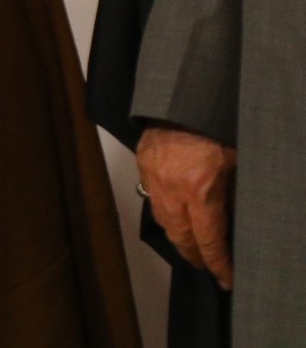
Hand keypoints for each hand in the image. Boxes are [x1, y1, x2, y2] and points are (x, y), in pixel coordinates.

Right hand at [137, 125, 236, 287]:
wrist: (183, 100)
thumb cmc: (216, 129)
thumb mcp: (238, 167)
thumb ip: (233, 196)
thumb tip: (234, 221)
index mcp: (201, 192)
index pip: (210, 242)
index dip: (219, 264)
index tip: (226, 279)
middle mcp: (174, 192)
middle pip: (183, 239)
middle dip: (197, 257)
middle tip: (209, 266)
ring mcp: (155, 181)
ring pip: (164, 223)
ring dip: (180, 238)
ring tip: (192, 246)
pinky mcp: (143, 167)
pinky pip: (153, 200)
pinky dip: (166, 214)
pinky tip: (176, 216)